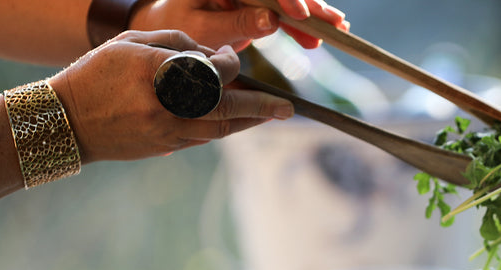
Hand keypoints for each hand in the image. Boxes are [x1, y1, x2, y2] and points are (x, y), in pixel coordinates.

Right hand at [49, 30, 293, 162]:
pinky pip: (206, 138)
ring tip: (273, 115)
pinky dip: (227, 129)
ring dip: (250, 123)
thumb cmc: (96, 74)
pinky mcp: (166, 147)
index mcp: (158, 72)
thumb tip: (214, 55)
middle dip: (260, 107)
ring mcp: (168, 131)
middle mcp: (167, 105)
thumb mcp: (130, 43)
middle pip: (226, 107)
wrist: (65, 121)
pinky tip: (241, 123)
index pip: (212, 71)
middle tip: (288, 108)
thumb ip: (175, 43)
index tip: (232, 58)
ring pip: (221, 129)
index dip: (230, 64)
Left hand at [131, 0, 348, 51]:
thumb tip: (271, 20)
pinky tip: (318, 36)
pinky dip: (301, 25)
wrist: (163, 25)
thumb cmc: (174, 26)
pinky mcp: (253, 2)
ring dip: (313, 15)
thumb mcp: (202, 29)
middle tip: (333, 22)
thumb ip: (236, 24)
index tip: (301, 14)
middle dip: (309, 4)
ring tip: (337, 29)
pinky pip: (282, 11)